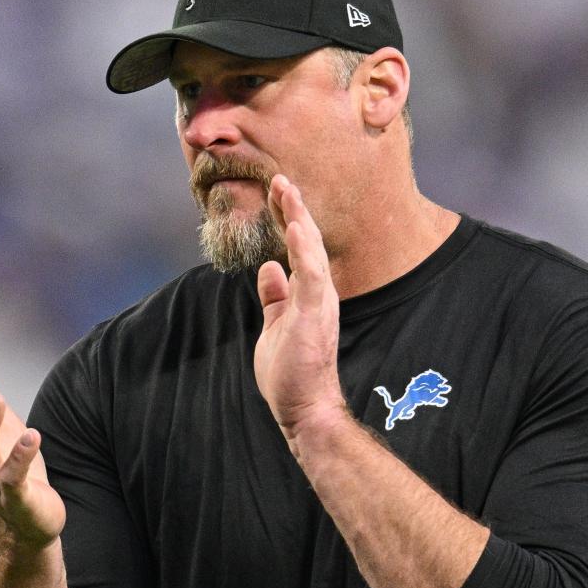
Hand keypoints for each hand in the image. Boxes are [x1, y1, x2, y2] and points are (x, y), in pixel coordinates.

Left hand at [254, 175, 347, 439]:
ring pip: (311, 251)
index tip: (275, 192)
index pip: (296, 249)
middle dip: (292, 209)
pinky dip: (304, 249)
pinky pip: (311, 275)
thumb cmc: (292, 374)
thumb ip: (274, 297)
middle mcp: (318, 294)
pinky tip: (296, 226)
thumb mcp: (275, 326)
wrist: (305, 409)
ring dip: (298, 218)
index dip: (286, 220)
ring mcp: (319, 303)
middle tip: (279, 178)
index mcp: (308, 295)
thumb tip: (268, 268)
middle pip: (306, 242)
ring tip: (286, 188)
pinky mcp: (316, 315)